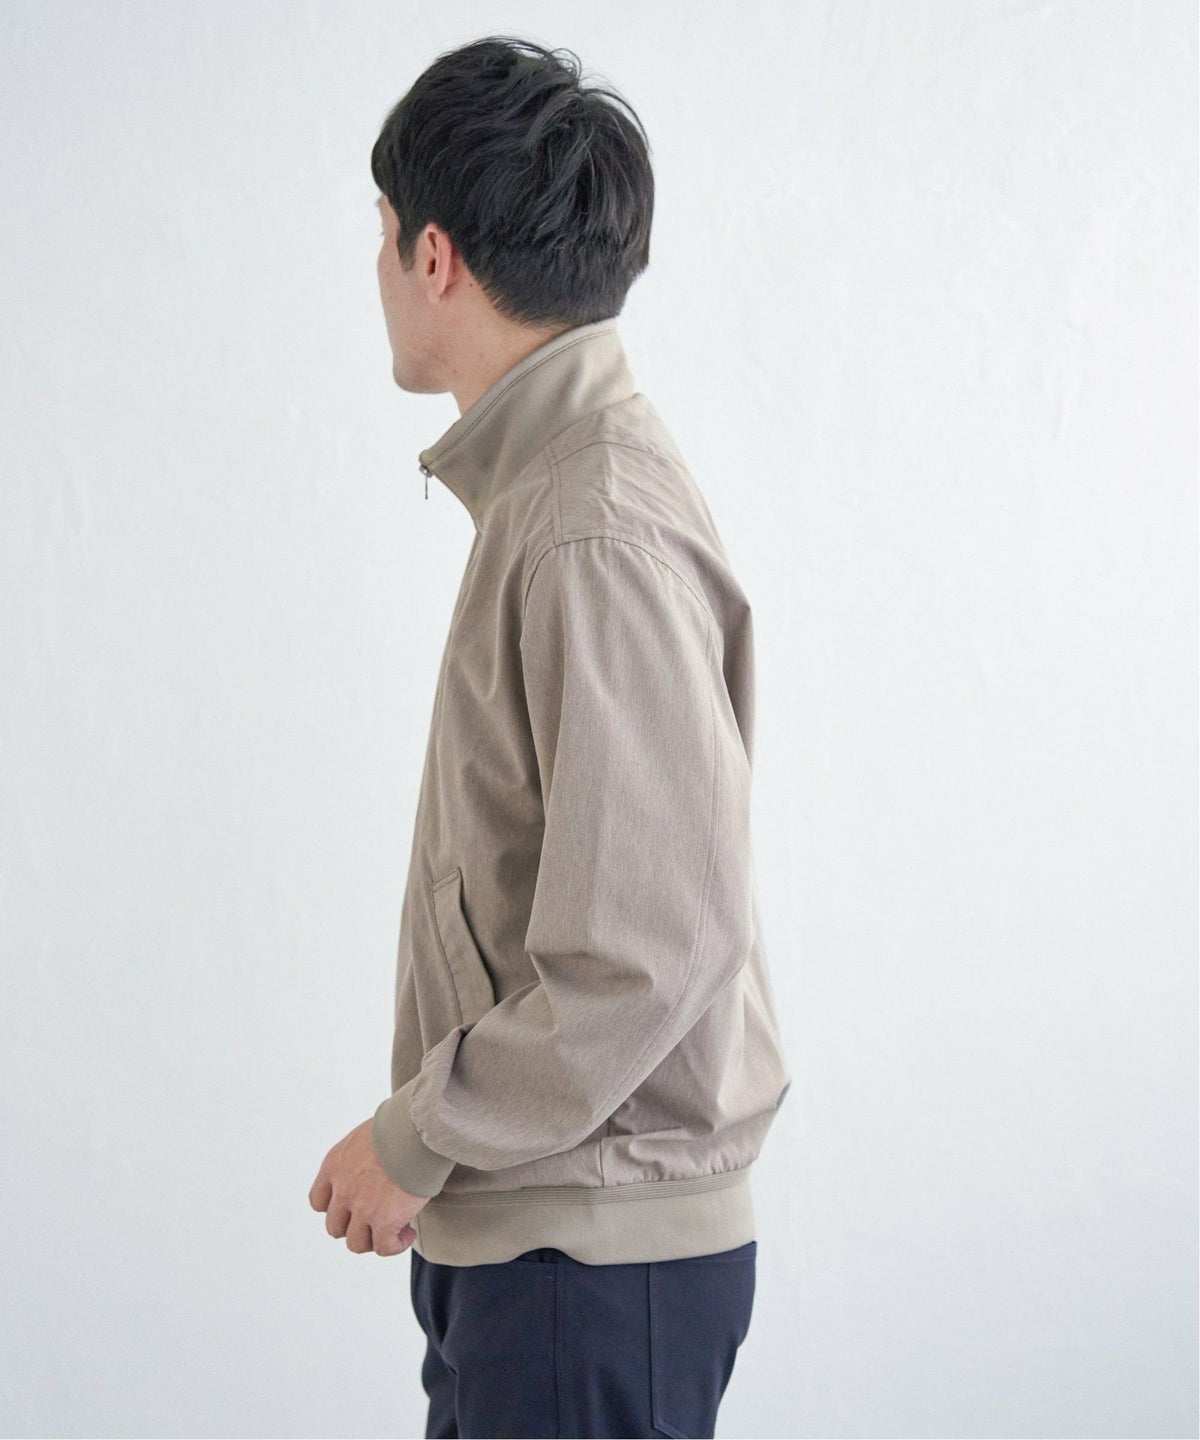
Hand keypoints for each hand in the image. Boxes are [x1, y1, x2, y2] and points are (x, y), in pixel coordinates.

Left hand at [309, 1117, 429, 1256]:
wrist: (417, 1129)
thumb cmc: (400, 1125)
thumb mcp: (367, 1135)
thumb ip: (361, 1155)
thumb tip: (376, 1164)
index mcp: (334, 1165)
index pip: (318, 1201)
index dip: (336, 1208)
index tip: (353, 1206)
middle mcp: (342, 1189)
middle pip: (335, 1226)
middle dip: (355, 1225)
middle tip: (376, 1219)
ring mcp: (362, 1207)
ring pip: (356, 1243)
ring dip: (374, 1239)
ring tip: (394, 1228)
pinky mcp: (384, 1220)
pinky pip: (384, 1247)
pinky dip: (396, 1245)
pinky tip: (408, 1233)